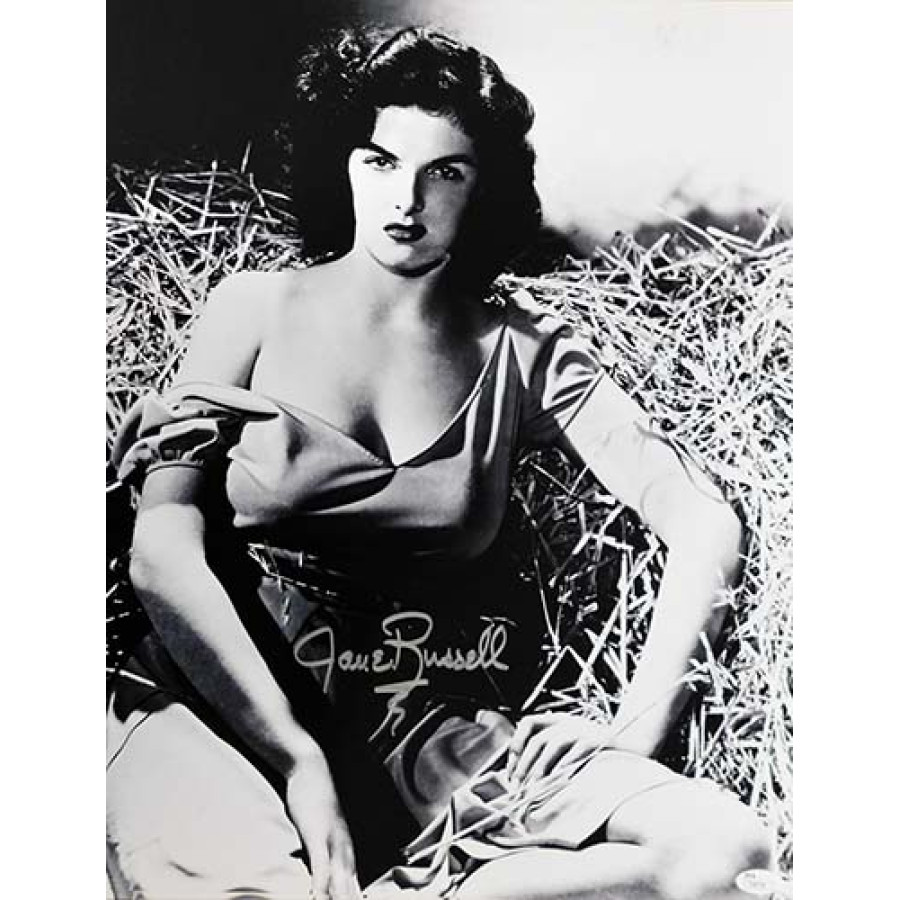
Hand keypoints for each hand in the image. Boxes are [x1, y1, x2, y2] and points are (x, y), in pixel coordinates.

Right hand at [285, 750, 361, 899]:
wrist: (310, 768)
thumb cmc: (314, 798)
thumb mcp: (319, 831)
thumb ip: (321, 852)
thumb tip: (319, 873)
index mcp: (346, 848)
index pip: (355, 885)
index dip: (357, 898)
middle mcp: (344, 848)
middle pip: (352, 888)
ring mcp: (333, 842)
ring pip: (341, 881)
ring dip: (342, 899)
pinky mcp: (317, 836)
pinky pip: (321, 867)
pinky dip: (321, 886)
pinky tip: (318, 899)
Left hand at [506, 712, 610, 785]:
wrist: (632, 744)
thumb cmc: (597, 750)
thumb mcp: (572, 743)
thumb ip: (551, 751)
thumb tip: (523, 773)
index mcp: (558, 720)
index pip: (528, 722)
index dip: (516, 743)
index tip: (510, 767)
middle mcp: (567, 722)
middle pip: (537, 740)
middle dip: (524, 764)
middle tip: (517, 786)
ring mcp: (581, 730)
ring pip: (552, 746)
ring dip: (540, 768)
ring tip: (534, 788)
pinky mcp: (595, 741)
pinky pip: (575, 754)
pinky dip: (564, 768)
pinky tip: (558, 783)